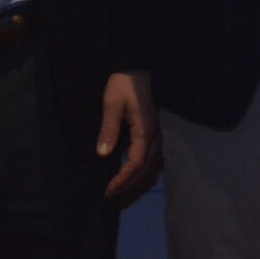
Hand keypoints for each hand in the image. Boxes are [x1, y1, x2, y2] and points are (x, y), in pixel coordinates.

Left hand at [97, 71, 161, 201]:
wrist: (139, 65)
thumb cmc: (125, 83)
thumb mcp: (112, 103)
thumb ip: (108, 129)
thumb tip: (102, 155)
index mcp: (144, 131)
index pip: (135, 164)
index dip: (122, 180)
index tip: (108, 190)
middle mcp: (154, 135)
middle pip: (146, 168)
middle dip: (130, 183)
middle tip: (112, 192)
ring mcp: (157, 132)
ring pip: (152, 163)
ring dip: (137, 177)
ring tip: (120, 184)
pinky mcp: (154, 128)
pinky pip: (152, 155)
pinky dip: (141, 166)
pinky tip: (129, 167)